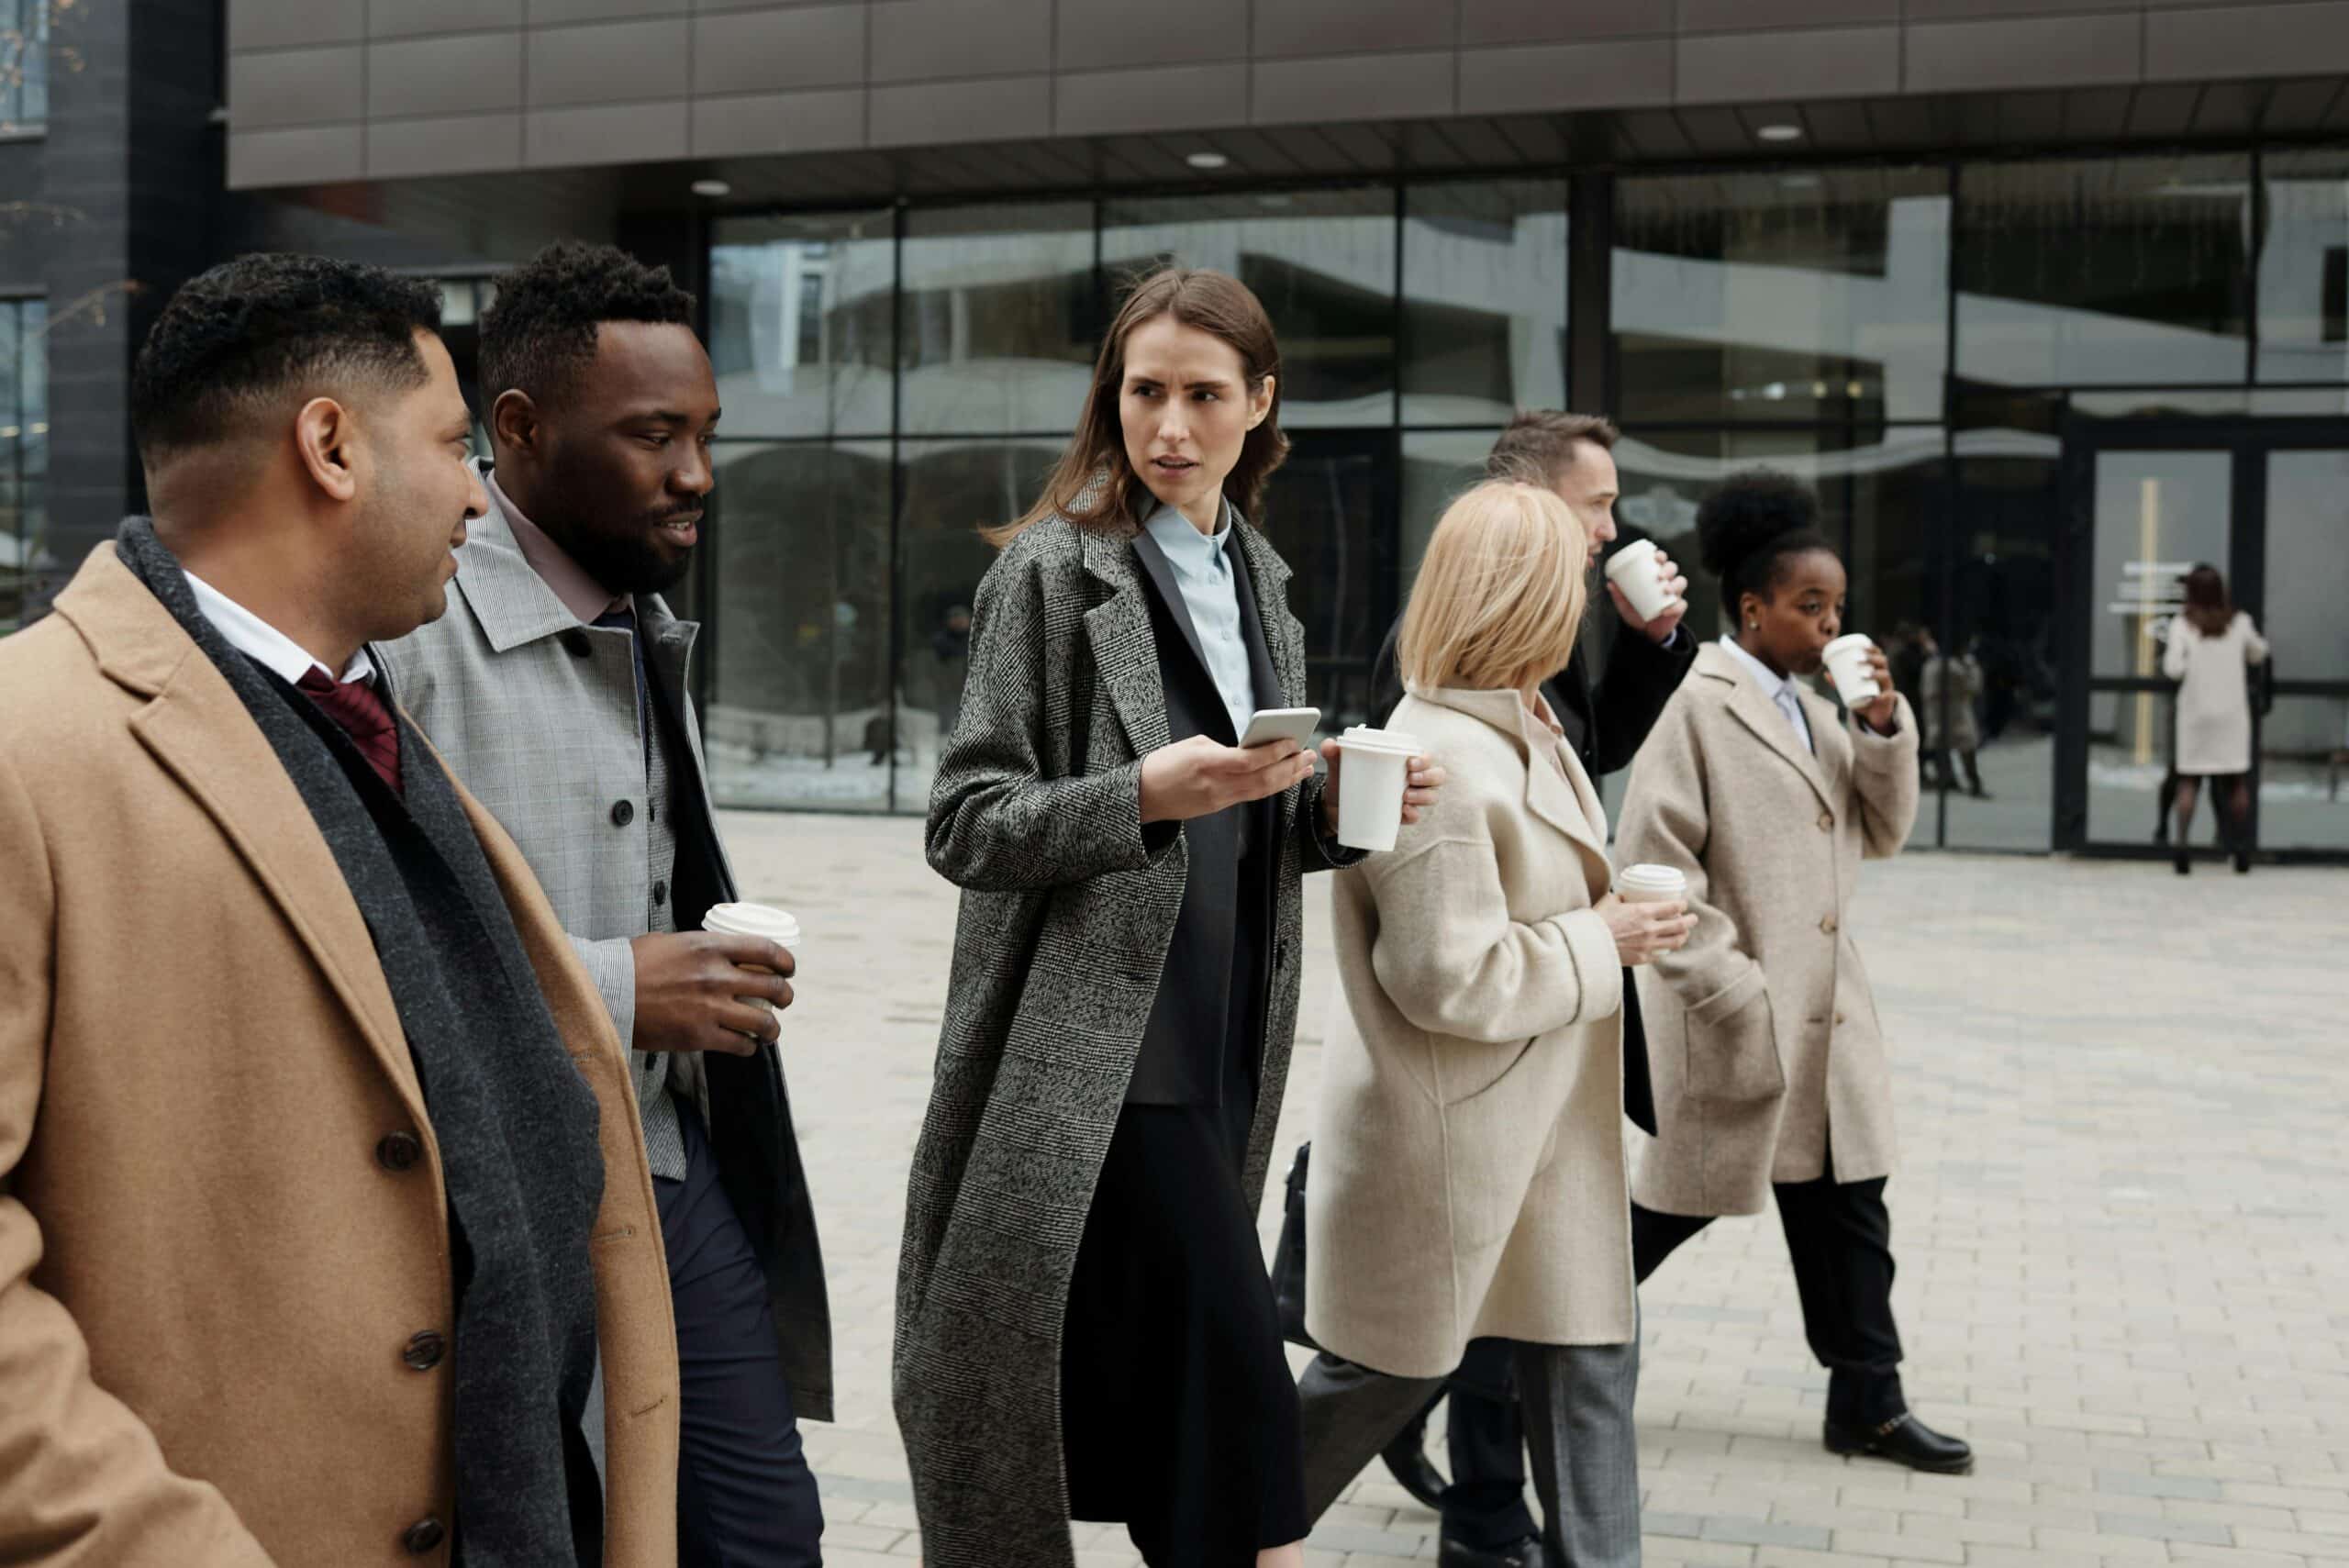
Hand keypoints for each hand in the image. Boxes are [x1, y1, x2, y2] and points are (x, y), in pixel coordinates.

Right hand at [629, 931, 794, 1055]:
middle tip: (783, 1000)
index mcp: (711, 946)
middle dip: (785, 996)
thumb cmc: (634, 964)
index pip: (766, 951)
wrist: (607, 992)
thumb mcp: (673, 941)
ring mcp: (710, 1007)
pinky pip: (740, 1044)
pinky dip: (748, 1046)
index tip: (788, 969)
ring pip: (763, 1022)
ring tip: (770, 1030)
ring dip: (772, 1028)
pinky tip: (746, 1045)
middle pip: (773, 987)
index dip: (785, 962)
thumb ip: (702, 948)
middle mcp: (717, 976)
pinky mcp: (699, 1036)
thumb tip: (721, 954)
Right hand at [1139, 734, 1316, 824]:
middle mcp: (1216, 785)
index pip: (1249, 760)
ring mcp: (1219, 800)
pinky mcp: (1219, 807)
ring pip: (1261, 791)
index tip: (1293, 741)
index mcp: (1206, 763)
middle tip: (1309, 753)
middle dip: (1290, 766)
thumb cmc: (1164, 764)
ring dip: (1287, 779)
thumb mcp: (1192, 745)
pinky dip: (1271, 786)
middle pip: (1262, 779)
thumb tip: (1251, 750)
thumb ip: (1224, 748)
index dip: (1274, 752)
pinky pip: (1251, 796)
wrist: (1143, 797)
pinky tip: (1284, 778)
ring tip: (1305, 767)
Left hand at [1318, 740, 1445, 837]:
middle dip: (1429, 777)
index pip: (1425, 757)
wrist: (1336, 808)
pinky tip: (1405, 812)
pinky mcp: (1401, 816)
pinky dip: (1413, 814)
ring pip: (1431, 796)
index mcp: (1403, 762)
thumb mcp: (1339, 767)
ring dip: (1424, 796)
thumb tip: (1329, 744)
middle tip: (1410, 778)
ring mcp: (1409, 799)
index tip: (1409, 763)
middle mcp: (1411, 780)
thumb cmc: (1345, 780)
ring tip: (1405, 797)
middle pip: (1436, 776)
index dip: (1425, 759)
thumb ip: (1334, 754)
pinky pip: (1416, 816)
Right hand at [1594, 893, 1696, 965]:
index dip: (1682, 905)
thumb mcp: (1610, 901)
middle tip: (1693, 918)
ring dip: (1683, 936)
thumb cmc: (1596, 920)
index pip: (1672, 907)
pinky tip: (1666, 947)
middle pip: (1680, 925)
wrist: (1587, 944)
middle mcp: (1650, 929)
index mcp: (1643, 911)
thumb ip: (1622, 898)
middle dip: (1690, 921)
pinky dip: (1666, 949)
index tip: (1683, 904)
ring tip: (1684, 933)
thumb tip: (1627, 895)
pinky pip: (1660, 954)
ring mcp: (1647, 945)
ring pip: (1675, 942)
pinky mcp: (1642, 959)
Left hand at [1606, 549, 1689, 643]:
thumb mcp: (1624, 603)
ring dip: (1675, 584)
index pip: (1661, 561)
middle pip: (1673, 568)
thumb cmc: (1636, 612)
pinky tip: (1667, 610)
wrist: (1643, 631)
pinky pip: (1682, 604)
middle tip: (1660, 576)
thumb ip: (1618, 594)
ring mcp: (1674, 594)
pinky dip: (1676, 606)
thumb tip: (1609, 584)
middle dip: (1668, 569)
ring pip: (1681, 582)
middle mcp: (1667, 581)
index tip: (1656, 557)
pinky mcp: (1678, 608)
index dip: (1661, 556)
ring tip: (1666, 590)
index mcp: (1655, 576)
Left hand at [1828, 644, 1900, 732]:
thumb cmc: (1863, 698)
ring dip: (1877, 674)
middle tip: (1859, 660)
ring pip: (1886, 676)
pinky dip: (1883, 696)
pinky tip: (1878, 696)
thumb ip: (1838, 683)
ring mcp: (1888, 687)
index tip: (1863, 646)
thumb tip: (1825, 674)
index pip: (1878, 655)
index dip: (1873, 649)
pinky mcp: (1888, 699)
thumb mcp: (1850, 690)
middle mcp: (1884, 676)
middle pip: (1883, 662)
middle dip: (1872, 658)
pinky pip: (1888, 696)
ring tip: (1864, 675)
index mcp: (1878, 669)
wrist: (1875, 714)